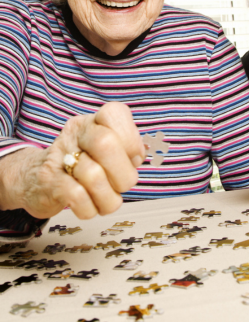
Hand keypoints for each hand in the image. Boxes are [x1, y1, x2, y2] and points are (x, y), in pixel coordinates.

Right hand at [11, 102, 144, 219]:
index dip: (131, 139)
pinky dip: (91, 208)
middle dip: (124, 173)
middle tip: (122, 185)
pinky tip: (90, 206)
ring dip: (108, 197)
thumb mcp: (105, 150)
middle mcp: (76, 133)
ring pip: (93, 176)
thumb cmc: (81, 164)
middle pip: (106, 144)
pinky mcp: (49, 182)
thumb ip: (127, 149)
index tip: (133, 158)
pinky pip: (77, 197)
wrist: (34, 179)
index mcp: (94, 122)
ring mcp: (60, 156)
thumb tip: (141, 154)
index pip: (115, 113)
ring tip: (106, 198)